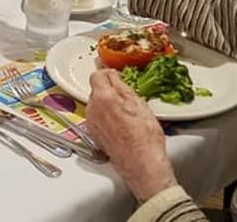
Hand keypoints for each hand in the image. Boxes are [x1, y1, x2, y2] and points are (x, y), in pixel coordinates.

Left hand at [83, 69, 177, 201]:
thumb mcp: (138, 103)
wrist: (141, 163)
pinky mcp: (94, 135)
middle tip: (125, 97)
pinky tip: (120, 125)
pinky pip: (97, 119)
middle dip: (108, 90)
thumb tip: (113, 76)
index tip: (115, 76)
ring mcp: (92, 123)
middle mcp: (93, 109)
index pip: (97, 75)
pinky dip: (106, 118)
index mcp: (104, 97)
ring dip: (107, 105)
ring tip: (125, 114)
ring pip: (96, 105)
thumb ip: (121, 86)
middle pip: (96, 90)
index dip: (107, 74)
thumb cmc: (144, 138)